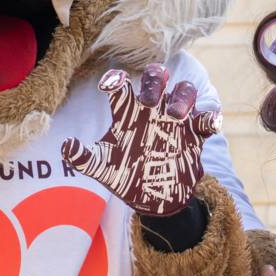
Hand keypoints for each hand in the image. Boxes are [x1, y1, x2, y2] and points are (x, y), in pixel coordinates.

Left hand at [61, 65, 216, 217]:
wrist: (154, 196)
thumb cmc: (126, 175)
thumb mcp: (103, 168)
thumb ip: (83, 158)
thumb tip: (65, 146)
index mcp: (128, 113)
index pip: (121, 88)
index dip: (116, 81)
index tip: (110, 84)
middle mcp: (153, 110)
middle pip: (157, 79)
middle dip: (154, 81)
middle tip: (148, 99)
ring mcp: (176, 119)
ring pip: (184, 91)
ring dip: (181, 98)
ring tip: (174, 115)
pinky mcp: (195, 134)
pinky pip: (207, 119)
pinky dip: (210, 118)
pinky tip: (207, 125)